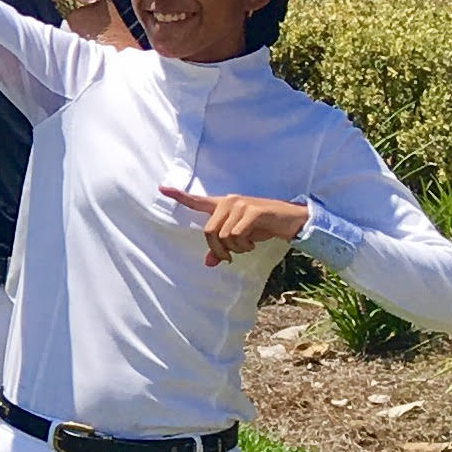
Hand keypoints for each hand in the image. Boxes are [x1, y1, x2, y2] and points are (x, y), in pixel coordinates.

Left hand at [162, 187, 309, 265]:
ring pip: (223, 236)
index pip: (197, 201)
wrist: (290, 220)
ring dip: (235, 248)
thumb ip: (223, 248)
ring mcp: (240, 205)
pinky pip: (237, 235)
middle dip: (219, 250)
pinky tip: (253, 243)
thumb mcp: (241, 238)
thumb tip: (208, 262)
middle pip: (209, 232)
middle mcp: (228, 201)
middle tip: (230, 257)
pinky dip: (244, 245)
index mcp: (222, 205)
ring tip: (247, 246)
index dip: (178, 195)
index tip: (161, 188)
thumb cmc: (262, 227)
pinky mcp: (252, 211)